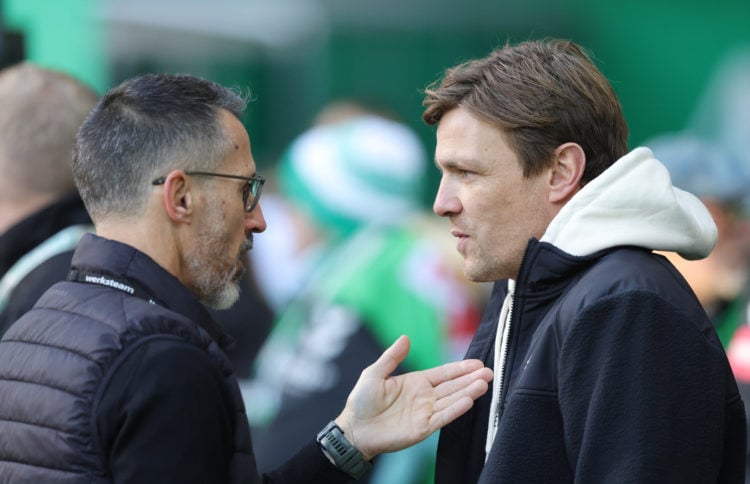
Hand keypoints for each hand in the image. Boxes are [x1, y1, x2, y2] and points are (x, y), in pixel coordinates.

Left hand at [334, 335, 491, 459]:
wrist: (354, 429)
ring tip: (484, 383)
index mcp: (416, 382)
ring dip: (468, 392)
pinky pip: (443, 417)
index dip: (460, 368)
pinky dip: (456, 409)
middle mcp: (425, 397)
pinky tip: (469, 400)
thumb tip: (406, 337)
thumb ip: (392, 357)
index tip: (478, 363)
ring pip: (452, 400)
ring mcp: (425, 412)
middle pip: (453, 386)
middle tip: (490, 372)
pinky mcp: (423, 428)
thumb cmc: (361, 402)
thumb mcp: (374, 373)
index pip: (444, 373)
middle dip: (471, 379)